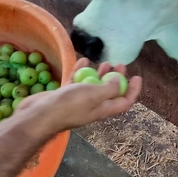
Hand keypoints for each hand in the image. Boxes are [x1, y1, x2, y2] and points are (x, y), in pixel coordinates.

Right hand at [17, 58, 141, 133]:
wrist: (40, 115)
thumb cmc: (70, 105)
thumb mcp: (94, 94)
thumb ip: (109, 88)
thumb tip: (119, 82)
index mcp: (103, 109)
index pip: (125, 101)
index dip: (133, 90)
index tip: (137, 76)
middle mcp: (93, 106)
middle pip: (110, 91)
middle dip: (116, 78)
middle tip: (119, 64)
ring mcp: (78, 101)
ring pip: (93, 86)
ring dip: (100, 74)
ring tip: (104, 62)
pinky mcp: (65, 95)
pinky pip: (76, 82)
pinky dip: (81, 72)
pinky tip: (83, 61)